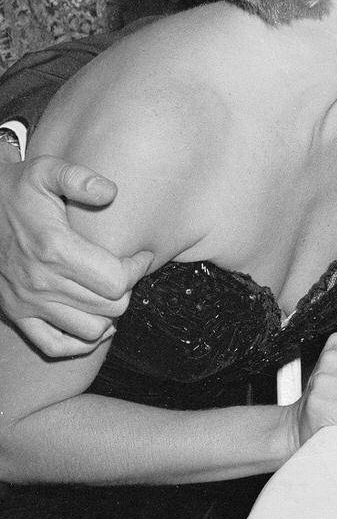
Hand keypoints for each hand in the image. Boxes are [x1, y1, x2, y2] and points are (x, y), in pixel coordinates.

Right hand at [0, 155, 152, 356]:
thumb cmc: (15, 191)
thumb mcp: (44, 172)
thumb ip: (78, 178)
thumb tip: (110, 192)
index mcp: (54, 249)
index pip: (118, 280)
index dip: (138, 268)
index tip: (140, 255)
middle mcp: (40, 283)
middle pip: (111, 307)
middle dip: (127, 289)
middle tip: (124, 271)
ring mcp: (27, 303)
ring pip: (91, 330)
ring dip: (109, 314)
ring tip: (109, 291)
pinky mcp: (16, 316)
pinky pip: (56, 346)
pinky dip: (81, 341)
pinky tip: (95, 320)